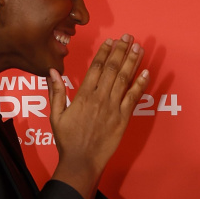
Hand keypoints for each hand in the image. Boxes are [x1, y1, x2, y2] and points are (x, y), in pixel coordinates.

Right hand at [48, 34, 148, 198]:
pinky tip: (147, 72)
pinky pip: (133, 98)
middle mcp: (99, 98)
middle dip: (121, 51)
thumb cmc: (67, 140)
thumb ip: (56, 92)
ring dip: (132, 62)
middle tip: (128, 37)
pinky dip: (141, 84)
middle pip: (112, 68)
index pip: (96, 67)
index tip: (111, 41)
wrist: (81, 161)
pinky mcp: (123, 118)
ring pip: (124, 79)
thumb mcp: (56, 115)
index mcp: (83, 95)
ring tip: (138, 48)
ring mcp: (112, 108)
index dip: (105, 52)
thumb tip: (52, 71)